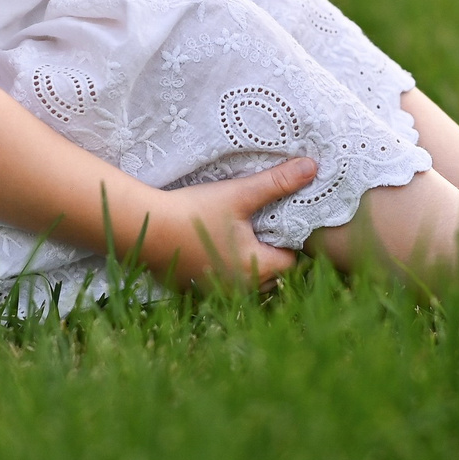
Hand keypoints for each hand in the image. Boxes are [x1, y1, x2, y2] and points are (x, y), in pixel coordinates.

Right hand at [142, 158, 318, 291]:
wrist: (146, 228)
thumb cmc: (194, 211)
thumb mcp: (239, 194)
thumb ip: (276, 183)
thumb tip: (312, 167)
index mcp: (258, 267)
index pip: (292, 261)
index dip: (288, 241)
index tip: (275, 221)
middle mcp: (243, 288)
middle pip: (273, 275)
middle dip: (270, 254)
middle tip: (258, 227)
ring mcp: (219, 292)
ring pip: (248, 282)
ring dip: (248, 263)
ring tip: (236, 236)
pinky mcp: (198, 290)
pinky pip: (224, 284)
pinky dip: (225, 269)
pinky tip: (213, 246)